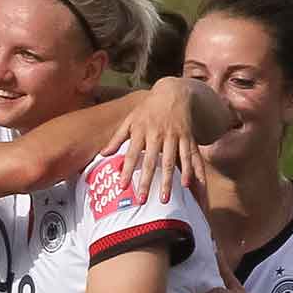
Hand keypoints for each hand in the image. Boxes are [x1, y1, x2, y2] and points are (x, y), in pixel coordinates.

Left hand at [110, 77, 206, 203]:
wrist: (174, 92)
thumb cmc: (148, 109)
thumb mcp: (130, 120)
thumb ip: (117, 138)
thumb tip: (103, 154)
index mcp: (142, 131)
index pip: (132, 154)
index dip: (127, 170)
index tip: (121, 187)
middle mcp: (158, 134)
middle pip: (152, 162)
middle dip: (146, 182)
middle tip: (141, 201)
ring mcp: (174, 136)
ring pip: (171, 162)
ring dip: (168, 181)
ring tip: (164, 199)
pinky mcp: (188, 137)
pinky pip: (189, 156)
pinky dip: (189, 170)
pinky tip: (187, 185)